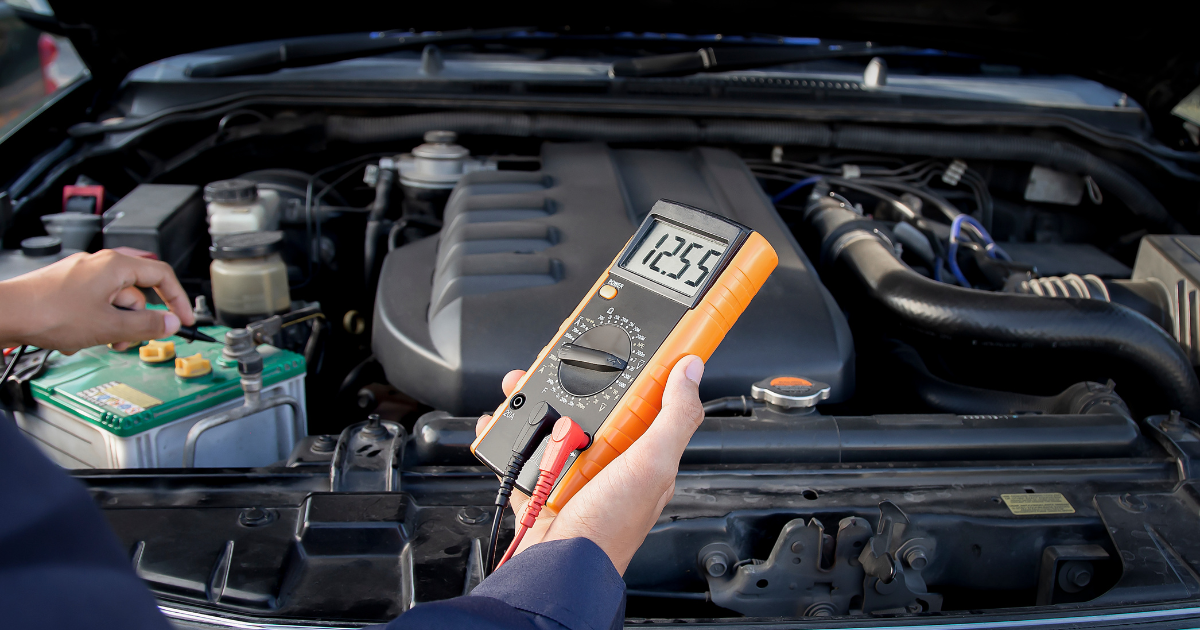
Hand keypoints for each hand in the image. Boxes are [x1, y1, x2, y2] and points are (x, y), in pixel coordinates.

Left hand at [0, 250, 194, 353]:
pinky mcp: (66, 288)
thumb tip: (171, 324)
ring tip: (102, 341)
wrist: (5, 314)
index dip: (178, 300)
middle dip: (137, 320)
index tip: (183, 319)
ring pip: (114, 302)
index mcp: (116, 265)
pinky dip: (96, 322)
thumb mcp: (109, 326)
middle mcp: (99, 264)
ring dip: (115, 325)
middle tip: (134, 338)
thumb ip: (146, 326)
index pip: (162, 276)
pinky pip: (94, 304)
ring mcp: (81, 275)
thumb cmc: (48, 312)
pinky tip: (81, 337)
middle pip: (137, 293)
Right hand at [477, 355, 705, 573]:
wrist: (559, 567)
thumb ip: (674, 417)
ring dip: (534, 403)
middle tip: (558, 363)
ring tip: (522, 391)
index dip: (635, 367)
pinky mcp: (543, 483)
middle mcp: (611, 459)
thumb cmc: (609, 528)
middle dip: (573, 380)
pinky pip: (523, 450)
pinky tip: (499, 424)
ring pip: (554, 421)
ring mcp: (575, 471)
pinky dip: (508, 436)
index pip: (645, 397)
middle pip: (593, 403)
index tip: (624, 338)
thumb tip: (692, 371)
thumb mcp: (653, 464)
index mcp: (643, 452)